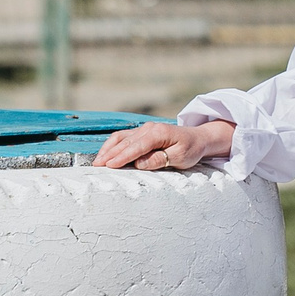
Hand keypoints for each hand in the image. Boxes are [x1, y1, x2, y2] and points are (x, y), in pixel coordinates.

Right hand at [95, 120, 231, 170]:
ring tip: (97, 162)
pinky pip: (123, 138)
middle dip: (110, 154)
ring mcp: (144, 129)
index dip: (122, 157)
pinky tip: (105, 154)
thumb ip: (159, 159)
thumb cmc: (191, 149)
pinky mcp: (141, 133)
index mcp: (158, 133)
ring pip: (121, 138)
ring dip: (108, 149)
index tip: (110, 165)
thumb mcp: (180, 157)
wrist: (198, 139)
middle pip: (125, 142)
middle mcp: (148, 129)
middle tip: (97, 167)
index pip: (137, 147)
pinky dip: (112, 145)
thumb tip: (139, 163)